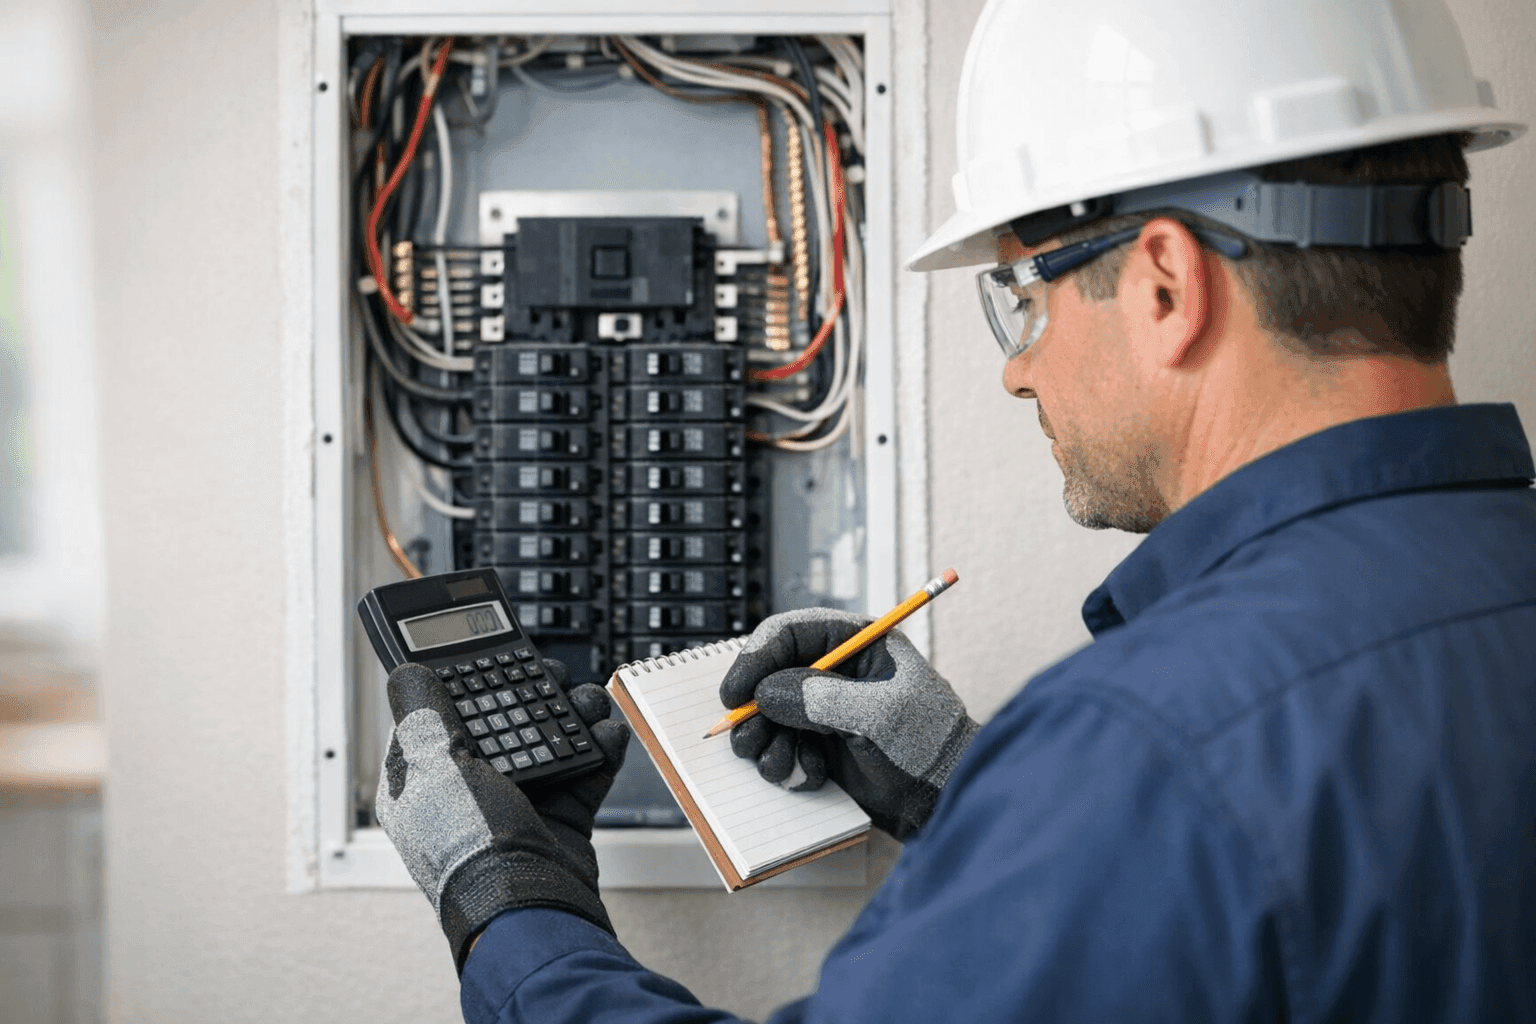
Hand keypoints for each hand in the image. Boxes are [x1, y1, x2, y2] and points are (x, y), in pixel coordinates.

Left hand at [375, 660, 628, 973]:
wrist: (531, 908)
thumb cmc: (470, 849)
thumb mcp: (435, 768)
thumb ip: (425, 715)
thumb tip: (408, 673)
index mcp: (424, 783)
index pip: (440, 719)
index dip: (466, 685)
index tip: (491, 660)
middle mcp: (469, 793)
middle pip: (503, 724)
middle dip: (532, 696)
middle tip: (552, 674)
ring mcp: (518, 806)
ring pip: (548, 743)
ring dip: (573, 716)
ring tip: (588, 700)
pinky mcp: (559, 818)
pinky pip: (583, 772)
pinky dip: (599, 749)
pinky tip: (607, 732)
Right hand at [719, 608, 978, 839]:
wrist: (947, 798)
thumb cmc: (928, 743)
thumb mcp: (878, 714)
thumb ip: (820, 698)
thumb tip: (766, 694)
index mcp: (856, 643)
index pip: (790, 633)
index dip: (756, 657)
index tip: (735, 693)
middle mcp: (834, 672)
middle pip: (768, 675)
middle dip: (754, 711)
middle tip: (748, 740)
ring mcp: (825, 711)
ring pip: (767, 716)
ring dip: (767, 744)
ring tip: (789, 764)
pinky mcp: (820, 747)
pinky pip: (780, 749)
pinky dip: (787, 765)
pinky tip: (813, 776)